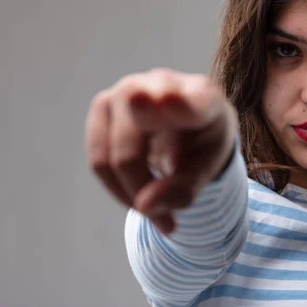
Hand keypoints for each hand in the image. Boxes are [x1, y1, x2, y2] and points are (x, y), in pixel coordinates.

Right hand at [85, 68, 237, 233]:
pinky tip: (139, 195)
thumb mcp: (208, 169)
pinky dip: (117, 186)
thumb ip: (183, 189)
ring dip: (129, 194)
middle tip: (167, 223)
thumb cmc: (203, 142)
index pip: (186, 102)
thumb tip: (144, 207)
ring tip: (157, 214)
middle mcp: (160, 84)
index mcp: (202, 97)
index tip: (166, 101)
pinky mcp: (103, 104)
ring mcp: (127, 90)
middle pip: (132, 147)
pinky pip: (98, 158)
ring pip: (108, 156)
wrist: (191, 123)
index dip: (176, 105)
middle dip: (143, 192)